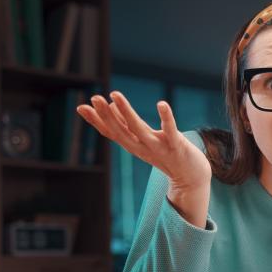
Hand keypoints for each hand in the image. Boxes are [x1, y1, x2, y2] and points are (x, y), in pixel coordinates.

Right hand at [77, 91, 211, 226]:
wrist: (190, 176)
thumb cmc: (165, 154)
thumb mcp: (143, 139)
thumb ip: (127, 124)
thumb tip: (111, 105)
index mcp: (133, 146)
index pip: (111, 133)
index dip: (96, 121)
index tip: (81, 107)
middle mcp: (142, 147)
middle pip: (120, 131)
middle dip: (106, 115)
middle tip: (95, 98)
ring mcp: (159, 147)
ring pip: (139, 129)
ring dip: (126, 112)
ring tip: (115, 95)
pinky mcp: (176, 145)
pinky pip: (170, 130)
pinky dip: (166, 117)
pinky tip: (161, 104)